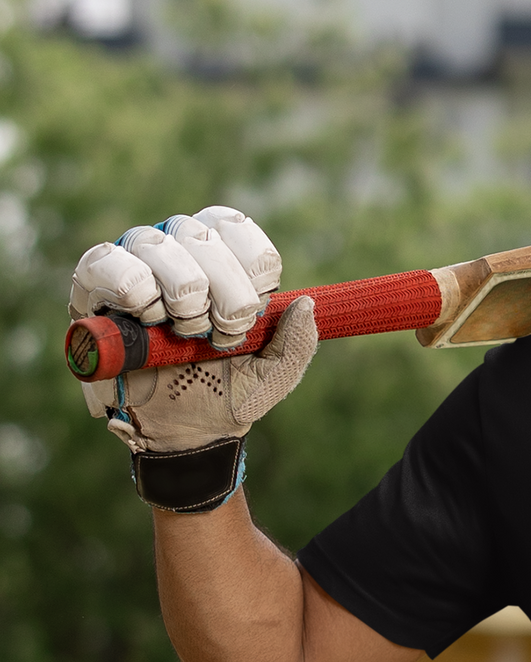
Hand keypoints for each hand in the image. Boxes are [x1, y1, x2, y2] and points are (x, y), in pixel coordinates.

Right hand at [70, 210, 315, 512]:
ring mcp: (133, 259)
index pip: (236, 229)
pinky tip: (149, 322)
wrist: (180, 432)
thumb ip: (297, 343)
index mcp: (222, 254)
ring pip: (160, 248)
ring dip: (182, 302)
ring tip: (182, 336)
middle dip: (223, 299)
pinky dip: (137, 295)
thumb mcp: (273, 375)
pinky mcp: (92, 284)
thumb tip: (306, 305)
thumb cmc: (225, 392)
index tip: (252, 318)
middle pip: (203, 237)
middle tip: (218, 339)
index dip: (250, 273)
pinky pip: (109, 264)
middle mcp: (177, 244)